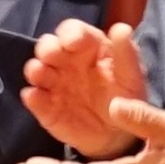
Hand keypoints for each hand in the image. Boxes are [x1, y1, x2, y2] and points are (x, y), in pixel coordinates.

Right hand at [19, 20, 145, 156]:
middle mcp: (65, 61)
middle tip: (51, 56)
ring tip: (40, 76)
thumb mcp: (132, 75)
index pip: (71, 31)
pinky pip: (34, 99)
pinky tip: (35, 97)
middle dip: (46, 48)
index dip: (69, 34)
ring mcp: (53, 84)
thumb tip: (121, 28)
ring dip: (35, 70)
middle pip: (47, 45)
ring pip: (35, 69)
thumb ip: (126, 53)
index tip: (73, 43)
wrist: (118, 135)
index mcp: (86, 47)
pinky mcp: (45, 107)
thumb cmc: (125, 97)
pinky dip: (32, 97)